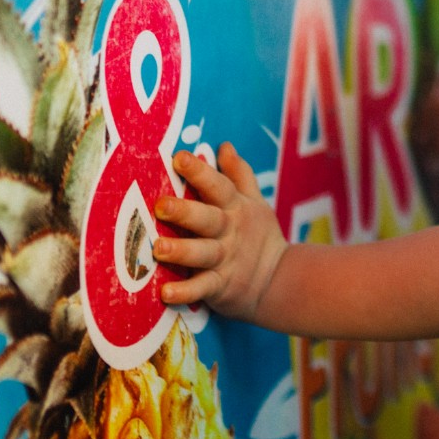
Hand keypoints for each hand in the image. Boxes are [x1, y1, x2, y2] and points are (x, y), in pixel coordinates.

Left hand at [155, 143, 287, 321]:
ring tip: (158, 248)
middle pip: (207, 219)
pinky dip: (185, 292)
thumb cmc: (258, 235)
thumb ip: (239, 174)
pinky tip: (165, 293)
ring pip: (202, 254)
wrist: (279, 279)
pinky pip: (201, 289)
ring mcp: (225, 260)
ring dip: (181, 251)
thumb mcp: (254, 202)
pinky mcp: (220, 286)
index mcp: (236, 208)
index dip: (200, 172)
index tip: (179, 157)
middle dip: (185, 212)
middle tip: (161, 205)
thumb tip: (224, 145)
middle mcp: (229, 232)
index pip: (218, 186)